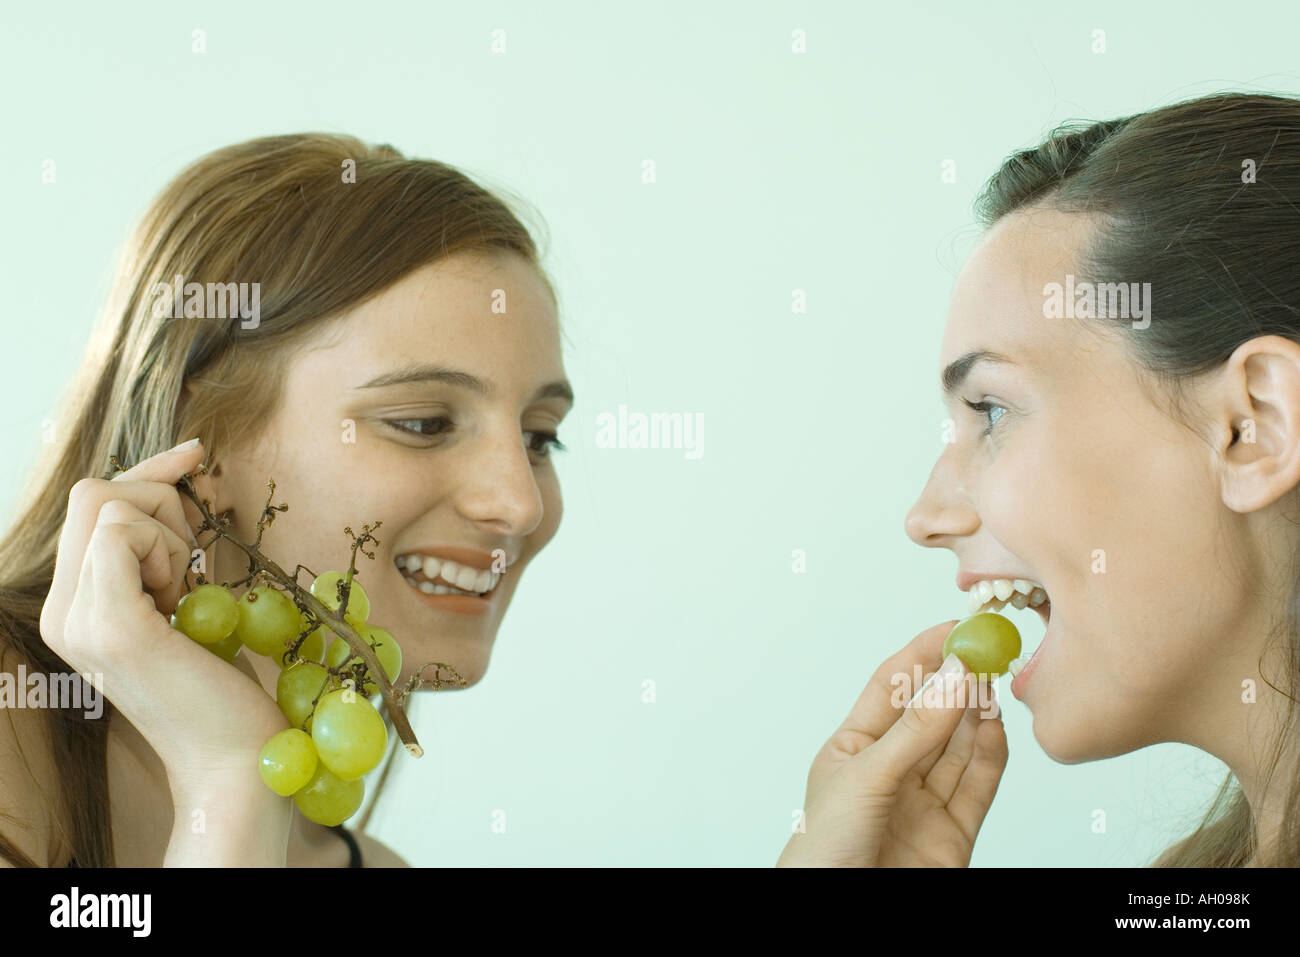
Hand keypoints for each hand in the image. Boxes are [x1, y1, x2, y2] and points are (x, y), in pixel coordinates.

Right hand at [39, 439, 289, 791]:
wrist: (235, 756)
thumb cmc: (220, 680)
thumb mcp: (183, 601)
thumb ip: (158, 552)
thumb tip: (173, 477)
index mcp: (73, 606)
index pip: (88, 502)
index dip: (147, 473)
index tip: (195, 457)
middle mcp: (60, 612)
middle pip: (93, 493)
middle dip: (161, 503)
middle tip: (193, 566)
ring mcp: (78, 620)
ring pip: (108, 504)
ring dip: (168, 534)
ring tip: (186, 596)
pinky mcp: (111, 624)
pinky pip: (118, 532)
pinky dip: (166, 550)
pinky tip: (183, 601)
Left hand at [777, 620, 1007, 866]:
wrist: (837, 914)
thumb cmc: (824, 851)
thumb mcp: (867, 777)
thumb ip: (917, 729)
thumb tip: (957, 675)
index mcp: (854, 748)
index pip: (891, 686)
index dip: (923, 654)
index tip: (956, 627)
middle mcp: (891, 771)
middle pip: (932, 714)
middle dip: (959, 681)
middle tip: (987, 650)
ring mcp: (922, 801)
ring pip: (958, 747)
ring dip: (978, 713)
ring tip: (995, 681)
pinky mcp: (952, 832)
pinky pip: (978, 786)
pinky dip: (992, 756)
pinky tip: (998, 727)